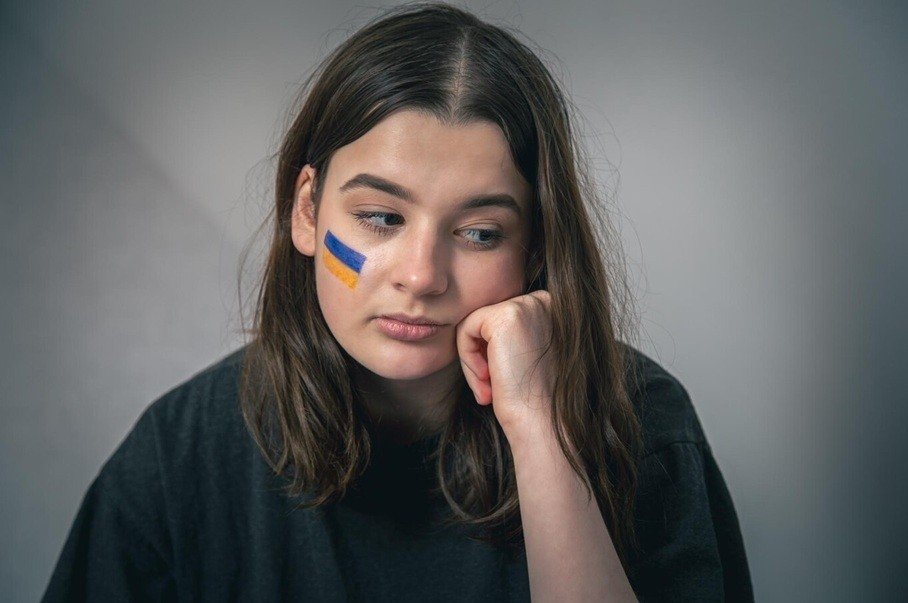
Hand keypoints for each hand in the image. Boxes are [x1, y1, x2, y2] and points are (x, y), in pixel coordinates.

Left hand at [455, 289, 555, 436]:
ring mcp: (525, 306)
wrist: (542, 421)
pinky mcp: (505, 316)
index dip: (494, 352)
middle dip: (482, 356)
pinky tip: (485, 381)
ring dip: (473, 360)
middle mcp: (542, 300)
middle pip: (487, 319)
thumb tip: (474, 323)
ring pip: (474, 325)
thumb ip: (510, 333)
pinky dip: (467, 358)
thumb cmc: (533, 397)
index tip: (499, 381)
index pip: (502, 319)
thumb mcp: (525, 354)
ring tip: (487, 389)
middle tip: (489, 389)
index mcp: (552, 307)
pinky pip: (466, 329)